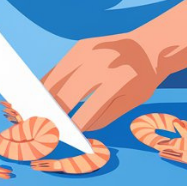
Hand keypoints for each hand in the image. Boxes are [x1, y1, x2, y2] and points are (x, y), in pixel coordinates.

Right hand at [42, 34, 166, 131]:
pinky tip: (41, 100)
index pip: (88, 111)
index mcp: (118, 81)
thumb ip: (104, 117)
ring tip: (35, 118)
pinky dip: (47, 86)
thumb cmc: (143, 79)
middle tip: (42, 132)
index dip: (73, 128)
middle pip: (66, 97)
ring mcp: (88, 53)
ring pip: (55, 81)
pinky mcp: (80, 47)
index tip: (62, 140)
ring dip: (42, 102)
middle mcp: (100, 65)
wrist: (151, 45)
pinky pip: (57, 69)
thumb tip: (75, 130)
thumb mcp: (132, 102)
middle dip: (52, 118)